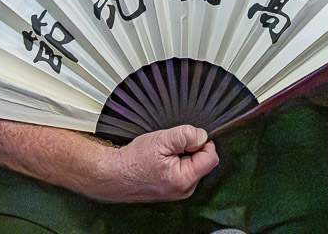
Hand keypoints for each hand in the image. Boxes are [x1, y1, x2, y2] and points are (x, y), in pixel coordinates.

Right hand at [104, 125, 218, 202]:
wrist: (116, 174)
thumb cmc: (135, 159)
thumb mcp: (162, 140)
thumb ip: (186, 135)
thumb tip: (203, 136)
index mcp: (185, 180)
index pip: (211, 157)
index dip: (202, 141)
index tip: (186, 138)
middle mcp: (185, 190)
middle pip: (203, 161)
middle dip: (192, 148)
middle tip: (171, 146)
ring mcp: (178, 191)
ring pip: (194, 165)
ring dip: (184, 154)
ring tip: (165, 153)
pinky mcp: (173, 189)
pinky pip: (184, 170)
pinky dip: (177, 161)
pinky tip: (162, 160)